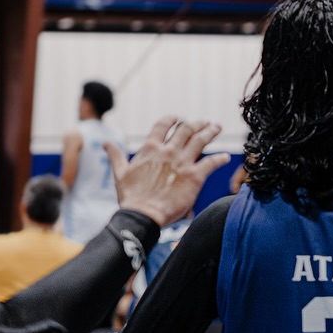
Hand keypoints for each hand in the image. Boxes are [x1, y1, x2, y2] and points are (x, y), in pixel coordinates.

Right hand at [110, 118, 232, 226]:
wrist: (143, 214)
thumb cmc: (131, 197)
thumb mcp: (120, 173)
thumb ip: (116, 156)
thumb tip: (106, 143)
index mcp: (150, 149)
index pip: (163, 126)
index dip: (172, 120)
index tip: (178, 118)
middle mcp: (168, 152)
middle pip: (186, 130)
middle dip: (197, 124)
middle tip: (206, 122)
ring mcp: (182, 163)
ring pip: (200, 140)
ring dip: (210, 132)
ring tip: (216, 127)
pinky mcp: (195, 176)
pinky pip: (211, 162)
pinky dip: (220, 159)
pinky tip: (226, 157)